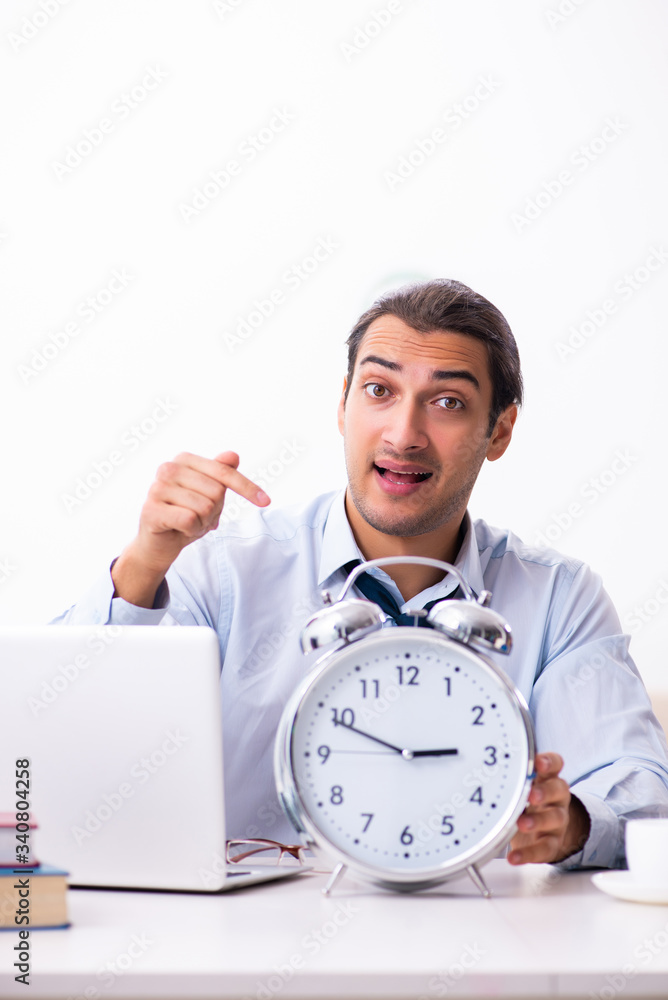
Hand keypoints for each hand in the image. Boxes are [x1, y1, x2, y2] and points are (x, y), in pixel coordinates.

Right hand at [112, 451, 269, 606]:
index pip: (225, 472)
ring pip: (205, 507)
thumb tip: (233, 455)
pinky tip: (179, 530)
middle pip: (216, 492)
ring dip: (203, 523)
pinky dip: (192, 530)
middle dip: (214, 512)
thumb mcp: (210, 495)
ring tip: (188, 524)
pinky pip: (190, 520)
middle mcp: (168, 468)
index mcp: (184, 460)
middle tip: (199, 518)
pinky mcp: (151, 510)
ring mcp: (157, 488)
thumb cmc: (186, 516)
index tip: (266, 502)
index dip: (247, 488)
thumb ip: (221, 474)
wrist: (158, 544)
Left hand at [507, 752, 590, 864]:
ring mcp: (557, 821)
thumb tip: (481, 770)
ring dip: (538, 821)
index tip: (538, 762)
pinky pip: (545, 848)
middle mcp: (556, 798)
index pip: (554, 765)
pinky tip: (515, 857)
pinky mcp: (552, 843)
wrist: (543, 832)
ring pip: (555, 818)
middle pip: (559, 790)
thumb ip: (511, 779)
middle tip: (532, 795)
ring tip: (522, 824)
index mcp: (547, 779)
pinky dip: (529, 854)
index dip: (548, 762)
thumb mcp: (522, 786)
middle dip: (545, 792)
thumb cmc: (527, 802)